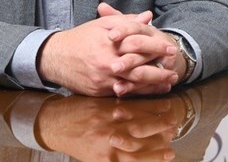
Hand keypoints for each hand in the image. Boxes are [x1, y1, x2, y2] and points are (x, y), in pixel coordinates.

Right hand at [33, 94, 183, 160]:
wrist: (53, 124)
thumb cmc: (75, 105)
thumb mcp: (95, 89)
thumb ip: (115, 85)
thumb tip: (137, 73)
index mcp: (107, 105)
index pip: (138, 103)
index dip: (156, 104)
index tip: (169, 103)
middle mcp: (109, 124)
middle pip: (141, 123)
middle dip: (160, 122)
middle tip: (174, 120)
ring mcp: (106, 143)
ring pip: (138, 144)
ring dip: (157, 142)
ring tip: (171, 140)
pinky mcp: (102, 159)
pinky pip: (128, 161)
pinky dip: (147, 160)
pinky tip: (163, 157)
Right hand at [37, 4, 177, 95]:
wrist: (55, 57)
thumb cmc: (80, 38)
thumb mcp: (102, 25)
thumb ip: (126, 21)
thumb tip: (147, 16)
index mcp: (110, 43)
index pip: (139, 45)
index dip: (157, 47)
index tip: (171, 49)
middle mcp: (108, 62)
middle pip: (140, 67)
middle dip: (159, 70)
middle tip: (174, 70)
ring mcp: (103, 78)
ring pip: (133, 83)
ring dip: (153, 85)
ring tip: (168, 84)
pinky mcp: (99, 91)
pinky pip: (122, 93)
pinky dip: (138, 93)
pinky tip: (150, 92)